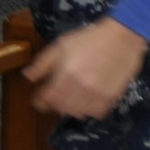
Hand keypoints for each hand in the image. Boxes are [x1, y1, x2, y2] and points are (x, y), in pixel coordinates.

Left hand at [26, 17, 149, 120]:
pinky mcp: (111, 98)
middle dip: (55, 104)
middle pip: (61, 108)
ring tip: (73, 99)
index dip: (40, 101)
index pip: (46, 99)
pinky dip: (90, 110)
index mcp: (65, 74)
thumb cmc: (90, 39)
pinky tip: (89, 101)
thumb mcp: (62, 44)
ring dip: (72, 108)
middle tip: (57, 97)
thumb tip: (27, 77)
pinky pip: (96, 113)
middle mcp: (80, 88)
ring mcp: (97, 94)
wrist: (122, 37)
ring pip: (78, 113)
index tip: (39, 100)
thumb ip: (43, 62)